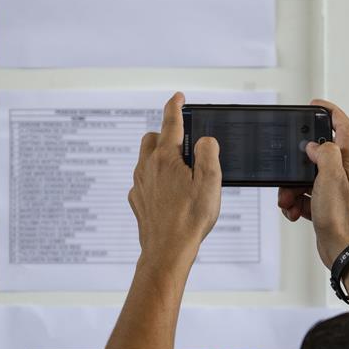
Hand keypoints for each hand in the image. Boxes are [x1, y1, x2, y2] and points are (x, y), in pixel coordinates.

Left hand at [128, 92, 221, 273]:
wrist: (167, 251)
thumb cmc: (191, 218)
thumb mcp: (210, 181)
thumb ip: (208, 153)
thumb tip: (203, 140)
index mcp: (166, 158)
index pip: (170, 122)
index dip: (175, 106)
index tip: (178, 97)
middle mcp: (148, 167)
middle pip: (152, 138)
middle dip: (165, 134)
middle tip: (183, 143)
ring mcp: (139, 184)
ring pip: (145, 159)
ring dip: (160, 157)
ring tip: (180, 171)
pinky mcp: (137, 200)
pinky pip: (143, 181)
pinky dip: (155, 179)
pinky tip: (169, 193)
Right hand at [278, 99, 348, 267]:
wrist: (345, 251)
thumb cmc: (344, 218)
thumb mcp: (331, 177)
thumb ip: (324, 153)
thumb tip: (316, 145)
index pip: (343, 126)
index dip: (330, 112)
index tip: (314, 105)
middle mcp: (345, 173)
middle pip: (317, 154)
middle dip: (297, 162)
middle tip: (287, 169)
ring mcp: (335, 190)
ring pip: (306, 177)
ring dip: (292, 187)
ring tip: (288, 200)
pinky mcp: (326, 205)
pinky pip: (304, 196)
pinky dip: (296, 202)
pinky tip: (294, 211)